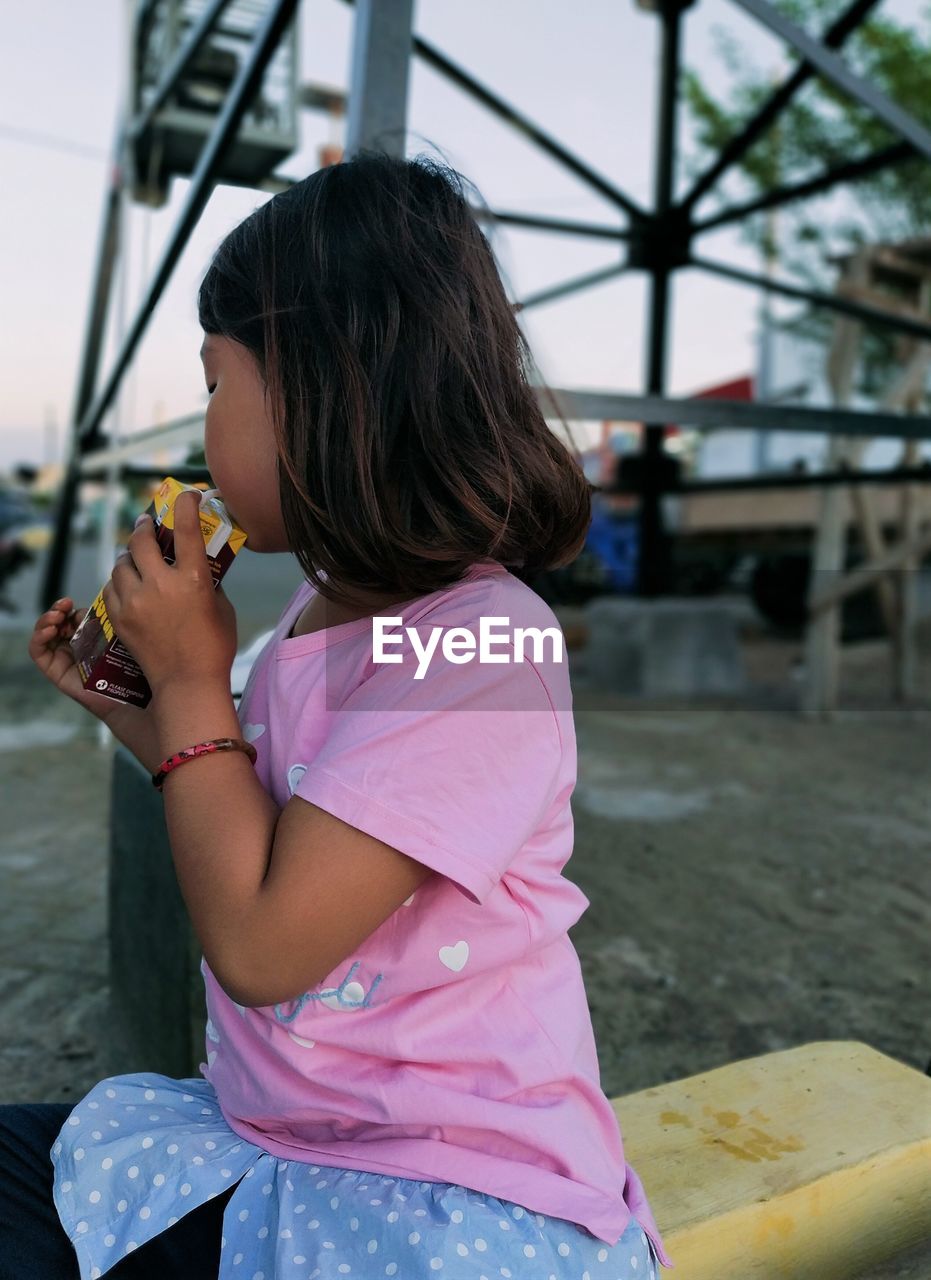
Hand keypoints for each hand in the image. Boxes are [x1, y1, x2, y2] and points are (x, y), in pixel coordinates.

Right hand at [28, 596, 118, 721]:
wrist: (128, 698)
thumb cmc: (128, 668)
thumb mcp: (114, 637)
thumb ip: (100, 623)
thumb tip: (83, 611)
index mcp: (89, 638)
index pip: (71, 617)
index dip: (69, 608)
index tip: (72, 602)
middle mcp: (75, 647)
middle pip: (56, 624)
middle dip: (56, 611)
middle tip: (63, 606)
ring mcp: (64, 659)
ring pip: (44, 635)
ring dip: (45, 621)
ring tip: (55, 616)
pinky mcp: (56, 672)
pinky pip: (38, 653)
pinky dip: (38, 638)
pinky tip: (49, 630)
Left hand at [103, 489, 237, 695]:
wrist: (188, 684)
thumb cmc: (213, 647)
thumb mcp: (221, 608)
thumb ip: (208, 582)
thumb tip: (198, 565)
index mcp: (193, 579)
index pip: (186, 527)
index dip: (185, 504)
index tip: (187, 495)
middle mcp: (161, 585)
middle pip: (141, 540)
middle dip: (143, 526)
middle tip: (146, 524)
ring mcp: (136, 601)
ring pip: (121, 563)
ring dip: (129, 556)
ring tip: (135, 557)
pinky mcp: (120, 618)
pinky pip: (111, 588)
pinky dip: (119, 581)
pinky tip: (126, 583)